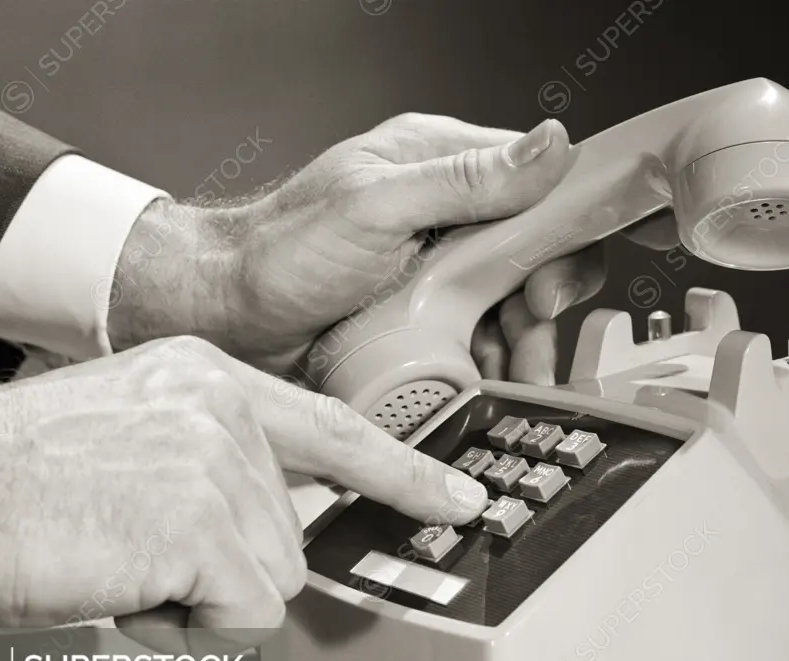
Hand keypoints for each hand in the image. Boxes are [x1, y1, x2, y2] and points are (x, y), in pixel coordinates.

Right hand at [0, 336, 486, 652]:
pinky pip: (243, 617)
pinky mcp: (198, 521)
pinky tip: (120, 588)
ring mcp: (212, 458)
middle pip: (290, 537)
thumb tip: (277, 534)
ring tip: (118, 564)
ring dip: (197, 600)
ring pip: (271, 582)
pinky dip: (184, 630)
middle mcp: (219, 404)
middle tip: (135, 554)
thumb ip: (215, 467)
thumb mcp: (133, 440)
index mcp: (207, 378)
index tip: (458, 500)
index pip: (333, 426)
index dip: (402, 471)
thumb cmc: (15, 483)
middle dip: (222, 572)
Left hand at [110, 115, 677, 383]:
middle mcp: (445, 213)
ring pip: (511, 301)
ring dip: (522, 343)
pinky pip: (478, 336)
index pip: (536, 184)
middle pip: (533, 252)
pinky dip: (489, 363)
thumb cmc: (280, 252)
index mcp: (439, 163)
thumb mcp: (375, 207)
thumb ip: (462, 180)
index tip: (557, 282)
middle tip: (531, 338)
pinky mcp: (422, 316)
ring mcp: (435, 269)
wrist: (225, 319)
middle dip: (543, 302)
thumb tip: (549, 147)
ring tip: (513, 378)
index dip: (564, 232)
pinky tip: (483, 385)